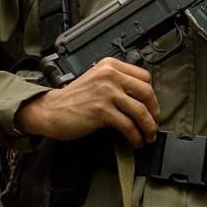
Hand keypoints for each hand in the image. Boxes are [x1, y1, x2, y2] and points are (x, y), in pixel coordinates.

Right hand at [15, 57, 158, 147]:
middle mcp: (110, 75)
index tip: (152, 107)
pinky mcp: (102, 111)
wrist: (51, 110)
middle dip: (155, 112)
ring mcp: (106, 92)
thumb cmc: (73, 98)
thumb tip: (142, 99)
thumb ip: (117, 81)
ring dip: (148, 127)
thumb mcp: (96, 79)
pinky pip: (128, 125)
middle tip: (154, 124)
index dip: (151, 95)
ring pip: (140, 111)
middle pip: (146, 93)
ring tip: (148, 137)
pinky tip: (135, 141)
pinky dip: (135, 136)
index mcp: (110, 65)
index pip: (144, 77)